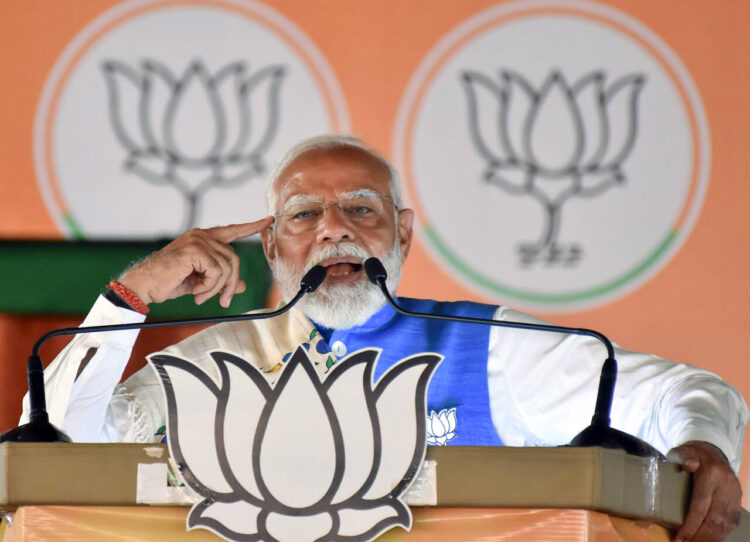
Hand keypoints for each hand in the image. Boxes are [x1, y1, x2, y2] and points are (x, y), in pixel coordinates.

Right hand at [119, 217, 273, 307]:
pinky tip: (195, 291)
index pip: (232, 230)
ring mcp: (198, 241)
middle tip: (223, 301)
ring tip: (201, 295)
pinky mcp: (195, 250)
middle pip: (234, 258)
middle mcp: (201, 235)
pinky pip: (217, 272)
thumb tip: (242, 285)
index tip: (268, 221)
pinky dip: (209, 286)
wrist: (144, 286)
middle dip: (231, 283)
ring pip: (227, 267)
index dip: (251, 227)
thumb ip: (221, 280)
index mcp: (203, 238)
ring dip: (217, 288)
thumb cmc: (168, 282)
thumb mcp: (200, 282)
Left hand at [668, 441, 741, 541]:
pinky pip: (732, 521)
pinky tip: (710, 539)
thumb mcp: (681, 451)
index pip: (701, 504)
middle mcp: (726, 485)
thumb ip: (682, 457)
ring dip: (712, 538)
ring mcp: (734, 493)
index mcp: (711, 474)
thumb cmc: (692, 454)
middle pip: (715, 518)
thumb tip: (689, 465)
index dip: (691, 524)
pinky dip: (721, 533)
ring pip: (726, 522)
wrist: (712, 451)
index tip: (680, 538)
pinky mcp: (737, 499)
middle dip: (700, 536)